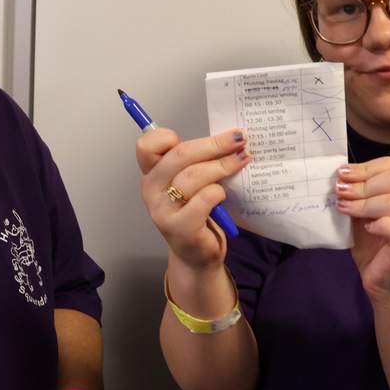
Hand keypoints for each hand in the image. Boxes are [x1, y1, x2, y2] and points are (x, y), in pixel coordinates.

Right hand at [135, 128, 249, 269]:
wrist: (196, 255)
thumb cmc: (196, 213)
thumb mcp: (188, 183)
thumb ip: (193, 161)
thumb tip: (226, 136)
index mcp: (151, 174)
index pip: (147, 145)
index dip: (167, 135)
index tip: (195, 135)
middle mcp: (151, 190)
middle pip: (179, 155)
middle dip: (213, 144)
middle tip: (238, 139)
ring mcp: (163, 210)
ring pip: (194, 175)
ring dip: (223, 165)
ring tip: (241, 160)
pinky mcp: (180, 228)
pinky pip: (205, 198)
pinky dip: (219, 192)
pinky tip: (224, 195)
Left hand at [334, 157, 389, 301]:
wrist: (386, 284)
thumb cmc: (374, 246)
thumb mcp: (361, 215)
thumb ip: (357, 197)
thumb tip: (340, 178)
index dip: (365, 168)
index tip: (342, 174)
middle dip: (362, 184)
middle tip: (341, 192)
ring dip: (364, 204)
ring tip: (345, 209)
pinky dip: (379, 224)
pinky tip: (367, 228)